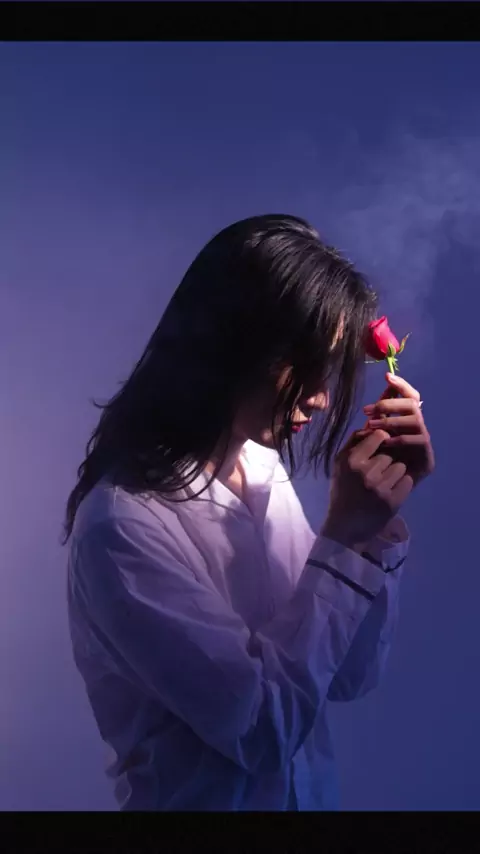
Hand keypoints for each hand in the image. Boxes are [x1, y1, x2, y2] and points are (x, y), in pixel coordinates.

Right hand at [321, 429, 413, 549]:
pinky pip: (407, 482)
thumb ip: (354, 443)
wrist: (344, 526)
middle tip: (378, 471)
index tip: (381, 445)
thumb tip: (371, 424)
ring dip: (395, 472)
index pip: (379, 435)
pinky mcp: (392, 502)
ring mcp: (380, 489)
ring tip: (384, 481)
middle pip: (390, 453)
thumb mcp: (340, 464)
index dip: (383, 439)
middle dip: (387, 460)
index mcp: (351, 461)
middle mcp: (365, 473)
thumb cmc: (343, 490)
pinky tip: (390, 491)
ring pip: (400, 466)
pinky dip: (402, 485)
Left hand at [363, 373, 434, 484]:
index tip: (386, 377)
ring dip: (393, 419)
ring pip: (416, 419)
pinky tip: (386, 441)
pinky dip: (401, 438)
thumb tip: (372, 397)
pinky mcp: (427, 460)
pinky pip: (419, 440)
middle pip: (412, 404)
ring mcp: (423, 444)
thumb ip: (373, 418)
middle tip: (368, 411)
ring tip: (372, 425)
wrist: (373, 499)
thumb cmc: (368, 467)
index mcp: (404, 422)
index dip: (401, 386)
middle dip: (389, 404)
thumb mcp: (366, 439)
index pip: (409, 397)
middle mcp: (416, 430)